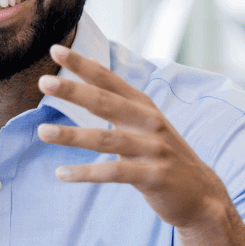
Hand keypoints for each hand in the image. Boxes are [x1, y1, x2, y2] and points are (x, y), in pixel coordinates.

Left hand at [36, 44, 231, 229]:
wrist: (202, 195)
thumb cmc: (163, 156)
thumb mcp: (146, 123)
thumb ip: (119, 101)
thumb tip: (90, 68)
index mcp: (144, 107)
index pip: (109, 80)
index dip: (83, 65)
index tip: (55, 50)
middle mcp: (149, 123)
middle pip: (106, 103)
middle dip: (74, 91)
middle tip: (43, 82)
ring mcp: (153, 149)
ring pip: (106, 139)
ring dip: (72, 136)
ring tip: (42, 132)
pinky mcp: (153, 176)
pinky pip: (113, 173)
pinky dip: (86, 173)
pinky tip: (61, 174)